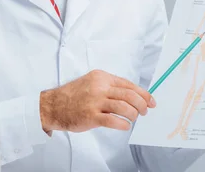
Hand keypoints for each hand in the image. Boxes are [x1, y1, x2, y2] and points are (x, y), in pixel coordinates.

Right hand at [39, 69, 155, 133]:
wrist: (53, 105)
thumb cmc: (73, 95)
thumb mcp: (92, 82)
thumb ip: (109, 86)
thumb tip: (132, 95)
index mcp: (101, 77)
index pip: (128, 85)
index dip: (143, 94)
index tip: (151, 101)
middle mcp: (99, 87)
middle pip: (130, 95)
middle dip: (142, 105)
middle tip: (144, 112)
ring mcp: (95, 102)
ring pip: (125, 108)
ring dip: (134, 115)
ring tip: (133, 119)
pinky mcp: (91, 116)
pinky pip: (114, 121)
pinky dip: (123, 124)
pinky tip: (125, 126)